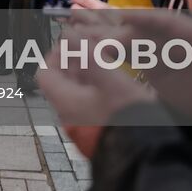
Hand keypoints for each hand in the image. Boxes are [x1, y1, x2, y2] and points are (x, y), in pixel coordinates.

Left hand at [38, 15, 157, 158]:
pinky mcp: (96, 134)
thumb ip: (88, 54)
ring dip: (85, 76)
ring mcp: (82, 128)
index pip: (45, 73)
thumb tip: (69, 33)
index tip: (72, 42)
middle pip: (61, 83)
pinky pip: (88, 107)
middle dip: (73, 62)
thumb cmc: (127, 117)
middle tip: (90, 48)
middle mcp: (69, 117)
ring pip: (76, 94)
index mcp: (65, 103)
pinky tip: (113, 86)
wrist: (145, 157)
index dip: (55, 54)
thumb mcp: (110, 80)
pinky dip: (95, 91)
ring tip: (104, 63)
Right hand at [72, 6, 191, 123]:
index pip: (166, 23)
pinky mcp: (150, 63)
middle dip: (111, 24)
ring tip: (71, 17)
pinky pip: (123, 50)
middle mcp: (173, 39)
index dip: (145, 19)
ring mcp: (159, 50)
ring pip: (125, 35)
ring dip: (100, 27)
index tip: (123, 18)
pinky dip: (103, 44)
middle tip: (82, 21)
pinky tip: (81, 41)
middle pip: (138, 27)